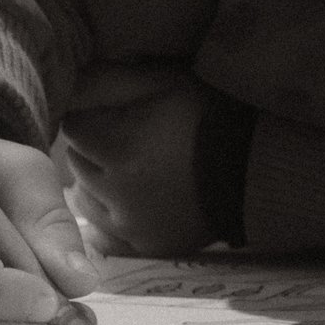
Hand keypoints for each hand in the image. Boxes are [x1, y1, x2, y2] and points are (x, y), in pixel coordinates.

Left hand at [56, 63, 214, 257]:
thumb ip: (110, 78)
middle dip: (93, 149)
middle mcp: (118, 191)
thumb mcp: (162, 81)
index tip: (112, 114)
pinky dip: (111, 215)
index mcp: (119, 145)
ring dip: (97, 183)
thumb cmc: (207, 115)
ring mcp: (132, 224)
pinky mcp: (147, 246)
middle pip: (77, 163)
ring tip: (129, 168)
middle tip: (123, 138)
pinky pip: (106, 234)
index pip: (73, 127)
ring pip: (85, 200)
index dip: (91, 117)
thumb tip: (70, 82)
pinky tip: (130, 199)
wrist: (254, 165)